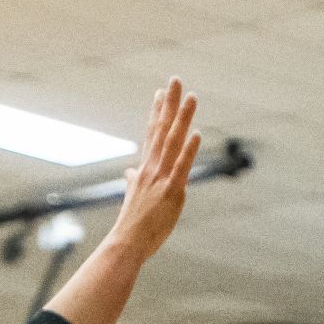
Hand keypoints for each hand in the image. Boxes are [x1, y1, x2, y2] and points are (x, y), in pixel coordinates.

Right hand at [103, 79, 201, 262]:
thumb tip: (129, 172)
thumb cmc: (131, 225)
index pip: (152, 134)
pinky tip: (197, 132)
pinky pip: (181, 166)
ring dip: (182, 118)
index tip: (160, 92)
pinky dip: (189, 149)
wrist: (126, 244)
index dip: (157, 112)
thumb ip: (133, 181)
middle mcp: (151, 168)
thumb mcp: (133, 198)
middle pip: (162, 129)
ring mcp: (161, 178)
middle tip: (175, 80)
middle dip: (169, 104)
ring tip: (191, 96)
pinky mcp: (171, 191)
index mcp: (145, 170)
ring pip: (173, 142)